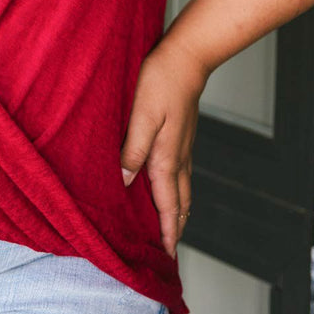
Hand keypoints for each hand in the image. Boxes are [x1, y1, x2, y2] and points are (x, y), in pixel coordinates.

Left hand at [119, 39, 209, 258]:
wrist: (187, 57)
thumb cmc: (160, 81)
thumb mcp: (141, 115)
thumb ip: (133, 149)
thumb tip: (126, 181)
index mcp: (166, 157)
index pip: (168, 205)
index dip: (167, 232)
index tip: (166, 256)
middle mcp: (178, 157)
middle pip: (180, 204)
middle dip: (176, 230)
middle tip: (169, 253)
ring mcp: (183, 147)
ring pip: (182, 190)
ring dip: (177, 213)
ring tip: (170, 230)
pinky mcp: (181, 136)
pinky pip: (181, 174)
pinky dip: (176, 192)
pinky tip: (167, 189)